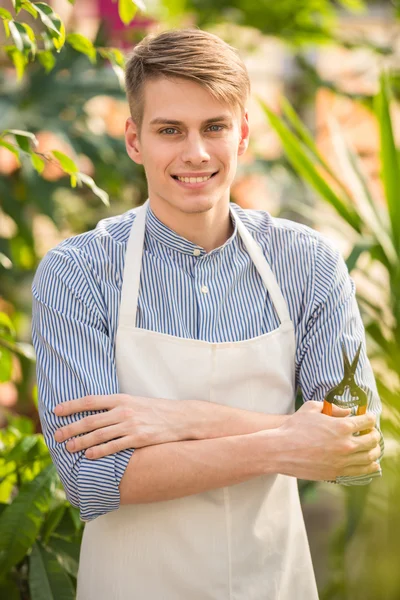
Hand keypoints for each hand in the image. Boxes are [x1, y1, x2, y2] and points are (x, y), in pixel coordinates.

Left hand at [53, 394, 191, 458]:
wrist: (181, 418)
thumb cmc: (156, 410)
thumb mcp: (135, 402)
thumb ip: (116, 406)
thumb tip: (94, 412)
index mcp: (122, 399)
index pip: (90, 401)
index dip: (71, 406)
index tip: (56, 411)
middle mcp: (124, 411)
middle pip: (90, 420)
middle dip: (71, 428)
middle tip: (56, 435)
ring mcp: (131, 425)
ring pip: (99, 435)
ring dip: (81, 442)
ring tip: (68, 447)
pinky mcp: (139, 439)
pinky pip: (114, 446)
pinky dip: (99, 451)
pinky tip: (88, 456)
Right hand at [273, 401, 380, 480]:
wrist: (280, 450)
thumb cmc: (294, 427)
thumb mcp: (311, 408)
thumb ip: (332, 407)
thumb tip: (347, 412)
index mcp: (342, 426)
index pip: (367, 421)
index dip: (370, 418)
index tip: (369, 418)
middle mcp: (346, 445)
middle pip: (372, 440)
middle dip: (374, 435)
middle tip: (372, 433)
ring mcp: (342, 461)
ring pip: (369, 458)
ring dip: (374, 451)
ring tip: (373, 448)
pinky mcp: (336, 474)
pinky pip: (360, 471)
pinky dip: (369, 467)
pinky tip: (371, 463)